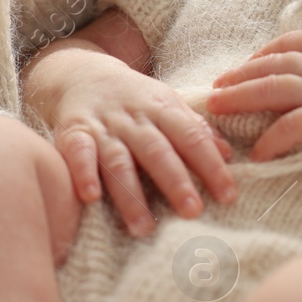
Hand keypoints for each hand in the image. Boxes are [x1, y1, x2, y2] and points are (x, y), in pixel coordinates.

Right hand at [48, 55, 237, 235]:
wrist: (81, 73)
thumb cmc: (133, 98)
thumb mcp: (167, 104)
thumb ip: (195, 128)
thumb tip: (229, 154)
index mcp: (162, 109)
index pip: (191, 137)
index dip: (210, 166)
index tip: (228, 196)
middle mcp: (133, 118)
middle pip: (157, 150)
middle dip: (175, 182)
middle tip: (193, 212)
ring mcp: (102, 126)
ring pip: (118, 160)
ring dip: (130, 194)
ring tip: (143, 227)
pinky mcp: (73, 133)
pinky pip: (77, 152)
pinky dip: (83, 172)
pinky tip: (90, 196)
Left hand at [206, 28, 301, 161]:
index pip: (289, 42)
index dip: (263, 54)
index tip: (246, 63)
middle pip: (269, 64)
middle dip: (238, 75)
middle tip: (215, 87)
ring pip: (269, 89)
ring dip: (239, 98)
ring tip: (216, 108)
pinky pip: (290, 128)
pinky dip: (270, 140)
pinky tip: (257, 152)